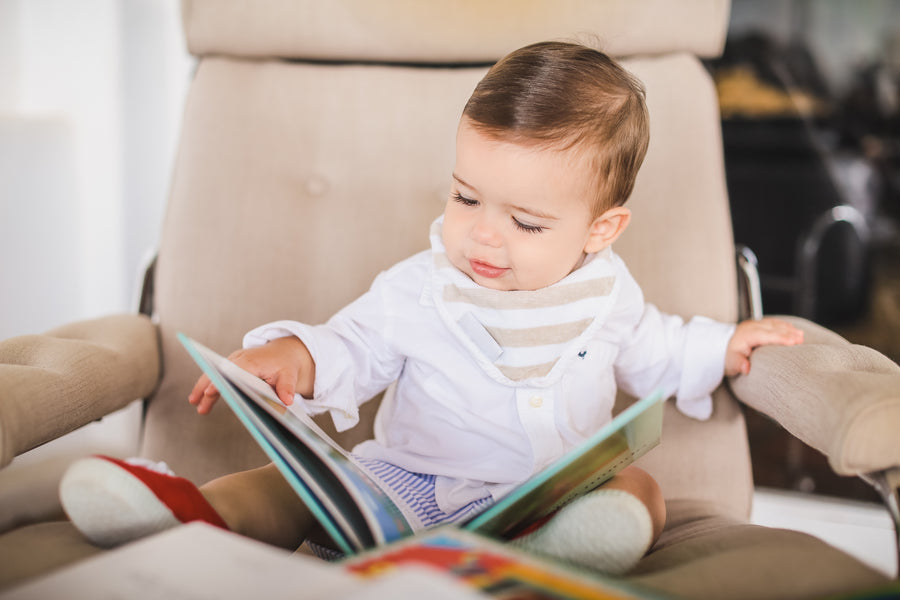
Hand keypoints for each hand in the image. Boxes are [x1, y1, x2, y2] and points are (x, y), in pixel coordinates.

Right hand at [187, 336, 315, 414]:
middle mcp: (239, 359)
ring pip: (214, 373)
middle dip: (206, 386)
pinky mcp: (232, 365)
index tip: (211, 391)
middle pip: (218, 372)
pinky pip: (217, 374)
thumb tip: (286, 400)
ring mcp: (234, 361)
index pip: (233, 371)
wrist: (284, 352)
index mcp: (252, 362)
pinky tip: (201, 399)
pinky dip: (208, 385)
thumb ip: (286, 387)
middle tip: (196, 401)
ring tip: (194, 403)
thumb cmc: (285, 364)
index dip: (222, 381)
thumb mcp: (289, 375)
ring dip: (203, 387)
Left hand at [725, 317, 803, 376]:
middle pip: (773, 328)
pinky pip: (772, 323)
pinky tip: (792, 329)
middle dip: (788, 333)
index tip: (794, 341)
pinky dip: (783, 325)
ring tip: (800, 335)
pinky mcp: (757, 324)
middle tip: (801, 339)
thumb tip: (745, 368)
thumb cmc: (727, 357)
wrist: (720, 348)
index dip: (781, 338)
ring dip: (788, 328)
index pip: (766, 335)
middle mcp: (751, 327)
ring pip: (774, 324)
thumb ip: (738, 364)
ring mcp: (754, 324)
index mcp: (746, 335)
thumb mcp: (730, 364)